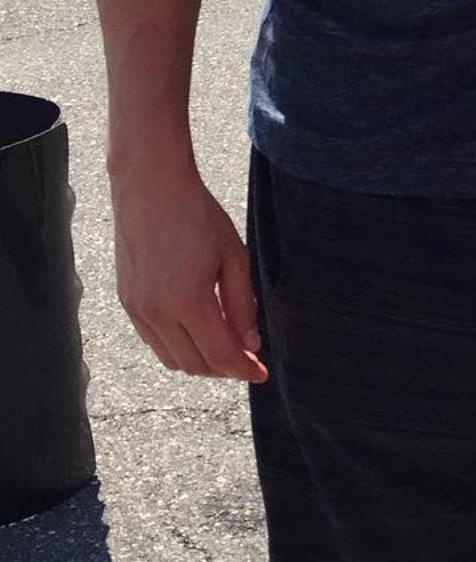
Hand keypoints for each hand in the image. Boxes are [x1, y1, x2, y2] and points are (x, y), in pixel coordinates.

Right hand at [111, 162, 264, 381]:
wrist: (150, 188)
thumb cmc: (197, 215)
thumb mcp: (234, 257)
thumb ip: (242, 305)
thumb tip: (250, 344)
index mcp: (187, 301)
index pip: (219, 354)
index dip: (243, 369)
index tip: (261, 373)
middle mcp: (156, 312)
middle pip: (194, 364)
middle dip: (224, 369)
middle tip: (247, 362)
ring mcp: (136, 309)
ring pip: (171, 358)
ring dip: (200, 362)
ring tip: (225, 349)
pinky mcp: (127, 302)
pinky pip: (153, 342)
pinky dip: (178, 348)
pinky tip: (198, 333)